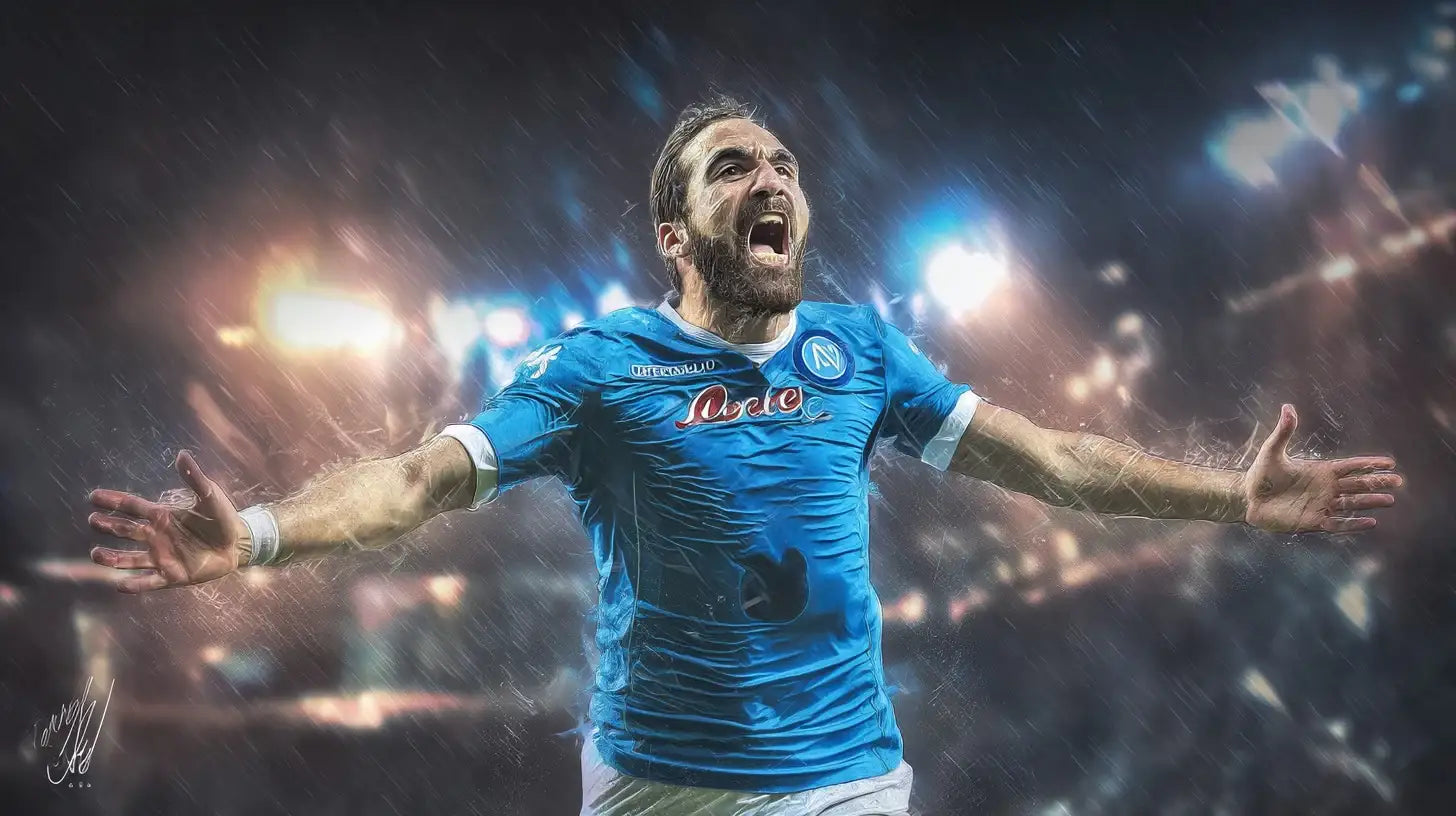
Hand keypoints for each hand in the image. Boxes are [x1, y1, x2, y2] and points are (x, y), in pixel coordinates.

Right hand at [88, 451, 244, 592]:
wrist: (238, 544)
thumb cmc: (222, 518)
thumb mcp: (209, 496)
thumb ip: (194, 478)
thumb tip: (182, 454)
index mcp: (162, 516)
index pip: (132, 507)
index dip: (113, 501)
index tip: (93, 497)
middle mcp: (157, 536)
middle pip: (126, 531)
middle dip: (108, 526)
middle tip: (93, 521)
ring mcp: (162, 557)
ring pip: (130, 559)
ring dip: (113, 558)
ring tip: (96, 554)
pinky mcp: (173, 576)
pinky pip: (149, 581)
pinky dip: (135, 585)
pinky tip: (120, 585)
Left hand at [1243, 404, 1404, 533]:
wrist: (1247, 498)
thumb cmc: (1260, 474)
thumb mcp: (1272, 450)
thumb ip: (1284, 431)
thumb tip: (1288, 407)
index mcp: (1320, 471)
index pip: (1350, 467)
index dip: (1369, 464)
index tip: (1389, 463)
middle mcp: (1324, 488)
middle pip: (1357, 485)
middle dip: (1377, 482)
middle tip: (1398, 481)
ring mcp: (1320, 505)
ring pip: (1352, 504)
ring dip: (1370, 502)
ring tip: (1390, 500)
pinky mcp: (1313, 522)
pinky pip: (1338, 524)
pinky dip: (1354, 524)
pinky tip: (1370, 522)